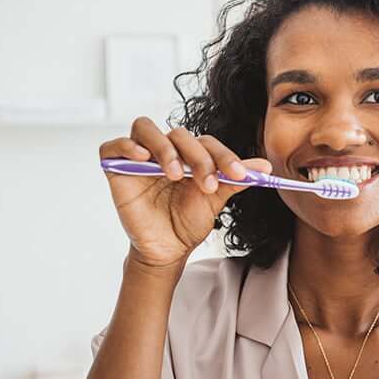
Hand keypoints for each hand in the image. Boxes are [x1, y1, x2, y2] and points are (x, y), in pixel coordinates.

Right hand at [99, 117, 271, 278]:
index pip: (207, 142)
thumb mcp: (216, 199)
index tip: (239, 175)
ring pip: (146, 128)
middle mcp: (165, 150)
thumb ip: (236, 180)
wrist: (168, 249)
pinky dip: (126, 147)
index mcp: (190, 153)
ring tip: (175, 174)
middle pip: (179, 134)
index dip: (224, 156)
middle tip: (207, 184)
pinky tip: (142, 159)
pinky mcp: (116, 168)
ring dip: (164, 148)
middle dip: (197, 157)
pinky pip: (113, 146)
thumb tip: (266, 167)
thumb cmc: (189, 221)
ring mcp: (139, 157)